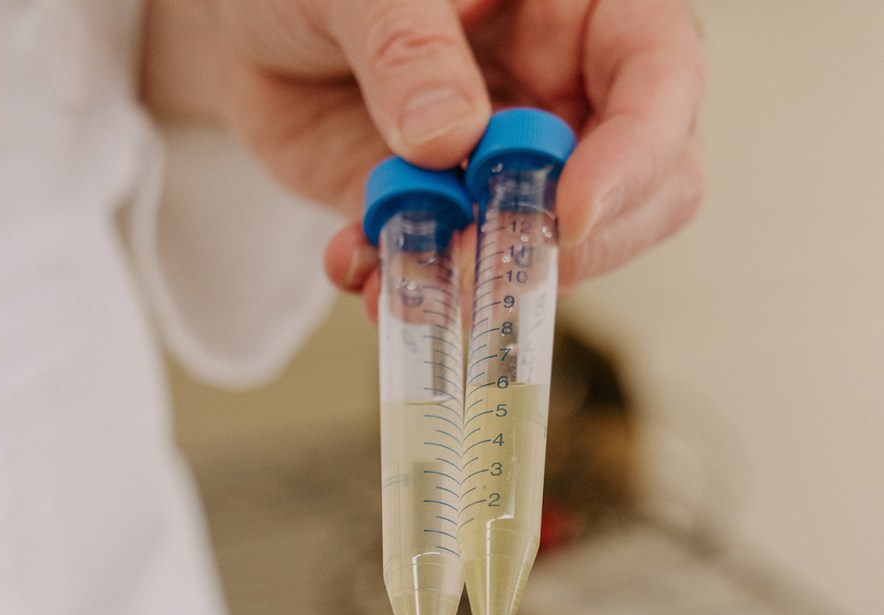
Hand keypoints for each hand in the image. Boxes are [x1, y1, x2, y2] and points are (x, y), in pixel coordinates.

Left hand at [145, 0, 704, 316]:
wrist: (257, 35)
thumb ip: (407, 46)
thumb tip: (452, 136)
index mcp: (577, 9)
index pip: (660, 77)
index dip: (635, 154)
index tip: (568, 212)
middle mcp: (562, 92)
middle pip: (640, 188)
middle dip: (568, 243)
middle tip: (486, 264)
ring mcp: (510, 164)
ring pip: (549, 247)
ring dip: (478, 279)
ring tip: (395, 273)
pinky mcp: (450, 213)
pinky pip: (457, 269)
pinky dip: (411, 283)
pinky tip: (356, 264)